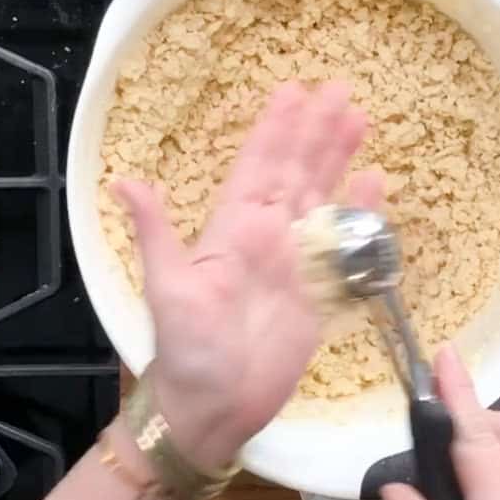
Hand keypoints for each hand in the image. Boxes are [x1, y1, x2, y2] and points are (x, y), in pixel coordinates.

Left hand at [113, 81, 382, 472]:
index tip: (294, 92)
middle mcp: (268, 237)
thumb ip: (156, 233)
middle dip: (317, 131)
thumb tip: (123, 181)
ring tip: (360, 120)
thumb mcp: (167, 289)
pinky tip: (375, 184)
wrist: (215, 409)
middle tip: (339, 90)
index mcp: (232, 230)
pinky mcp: (320, 293)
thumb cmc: (186, 351)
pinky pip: (345, 245)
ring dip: (340, 160)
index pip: (258, 167)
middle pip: (297, 172)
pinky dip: (361, 214)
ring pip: (322, 198)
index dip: (276, 129)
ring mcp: (297, 263)